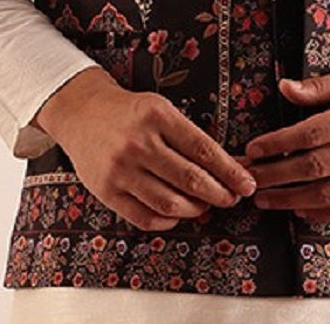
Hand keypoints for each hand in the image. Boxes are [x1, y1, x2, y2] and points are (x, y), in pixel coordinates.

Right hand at [35, 66, 257, 230]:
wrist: (82, 112)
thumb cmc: (130, 111)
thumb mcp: (161, 110)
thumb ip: (189, 137)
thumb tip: (228, 166)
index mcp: (157, 115)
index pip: (203, 149)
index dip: (229, 171)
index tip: (246, 183)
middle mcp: (139, 143)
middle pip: (190, 179)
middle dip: (219, 193)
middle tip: (232, 199)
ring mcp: (121, 169)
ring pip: (169, 203)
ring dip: (195, 209)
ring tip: (206, 205)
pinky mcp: (107, 191)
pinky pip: (145, 217)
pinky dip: (168, 220)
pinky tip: (179, 213)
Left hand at [242, 51, 329, 223]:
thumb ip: (322, 86)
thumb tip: (284, 88)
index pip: (310, 134)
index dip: (278, 144)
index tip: (253, 149)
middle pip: (314, 167)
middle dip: (276, 176)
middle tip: (248, 179)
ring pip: (329, 194)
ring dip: (292, 200)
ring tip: (265, 200)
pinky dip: (324, 213)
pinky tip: (301, 211)